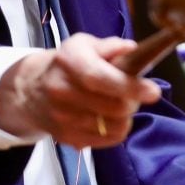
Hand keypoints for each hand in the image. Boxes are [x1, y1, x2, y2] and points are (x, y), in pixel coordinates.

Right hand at [0, 34, 160, 148]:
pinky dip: (116, 130)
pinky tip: (110, 117)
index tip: (153, 92)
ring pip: (113, 126)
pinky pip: (106, 140)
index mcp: (69, 63)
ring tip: (121, 104)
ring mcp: (63, 118)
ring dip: (126, 117)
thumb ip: (109, 46)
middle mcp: (62, 92)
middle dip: (133, 101)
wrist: (30, 91)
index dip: (129, 86)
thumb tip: (132, 50)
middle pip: (113, 107)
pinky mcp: (67, 138)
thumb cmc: (66, 64)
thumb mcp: (84, 45)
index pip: (101, 78)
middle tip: (135, 94)